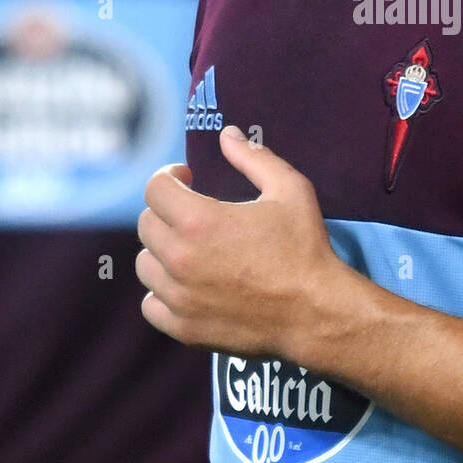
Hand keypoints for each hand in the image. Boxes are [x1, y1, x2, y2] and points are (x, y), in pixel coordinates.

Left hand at [136, 126, 343, 357]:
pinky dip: (162, 293)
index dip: (169, 177)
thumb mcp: (290, 190)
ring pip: (145, 265)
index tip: (187, 179)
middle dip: (166, 212)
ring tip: (191, 250)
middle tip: (193, 214)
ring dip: (162, 252)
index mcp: (199, 221)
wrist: (317, 312)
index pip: (154, 189)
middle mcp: (180, 259)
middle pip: (146, 224)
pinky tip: (187, 285)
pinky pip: (150, 305)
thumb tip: (227, 134)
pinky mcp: (184, 328)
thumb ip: (254, 158)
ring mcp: (179, 297)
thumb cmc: (305, 248)